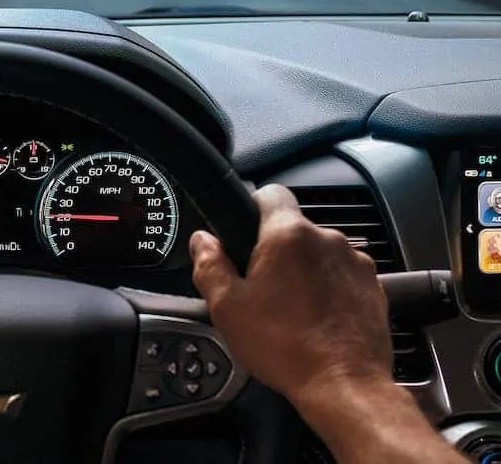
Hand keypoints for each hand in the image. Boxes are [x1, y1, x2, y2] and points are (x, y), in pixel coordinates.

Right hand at [189, 184, 391, 403]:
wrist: (344, 384)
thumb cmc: (286, 348)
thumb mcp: (227, 308)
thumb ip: (209, 264)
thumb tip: (202, 241)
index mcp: (288, 236)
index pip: (269, 192)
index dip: (252, 207)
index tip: (244, 231)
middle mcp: (327, 240)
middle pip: (293, 229)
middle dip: (275, 251)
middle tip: (260, 287)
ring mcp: (355, 263)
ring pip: (318, 254)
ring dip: (304, 271)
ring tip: (290, 309)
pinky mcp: (374, 286)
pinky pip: (342, 276)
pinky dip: (328, 290)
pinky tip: (315, 319)